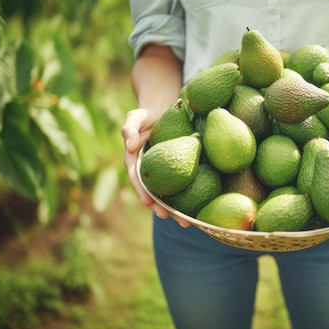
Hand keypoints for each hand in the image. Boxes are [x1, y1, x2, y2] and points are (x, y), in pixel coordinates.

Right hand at [121, 108, 191, 227]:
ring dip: (177, 208)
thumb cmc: (147, 113)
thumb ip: (130, 128)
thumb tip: (129, 145)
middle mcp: (149, 170)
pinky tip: (198, 207)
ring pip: (169, 193)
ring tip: (188, 222)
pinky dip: (188, 195)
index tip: (149, 203)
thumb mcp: (135, 117)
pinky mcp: (177, 167)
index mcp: (135, 161)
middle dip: (162, 208)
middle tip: (174, 219)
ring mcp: (163, 170)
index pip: (138, 179)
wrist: (162, 107)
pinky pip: (181, 183)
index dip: (143, 192)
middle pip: (154, 193)